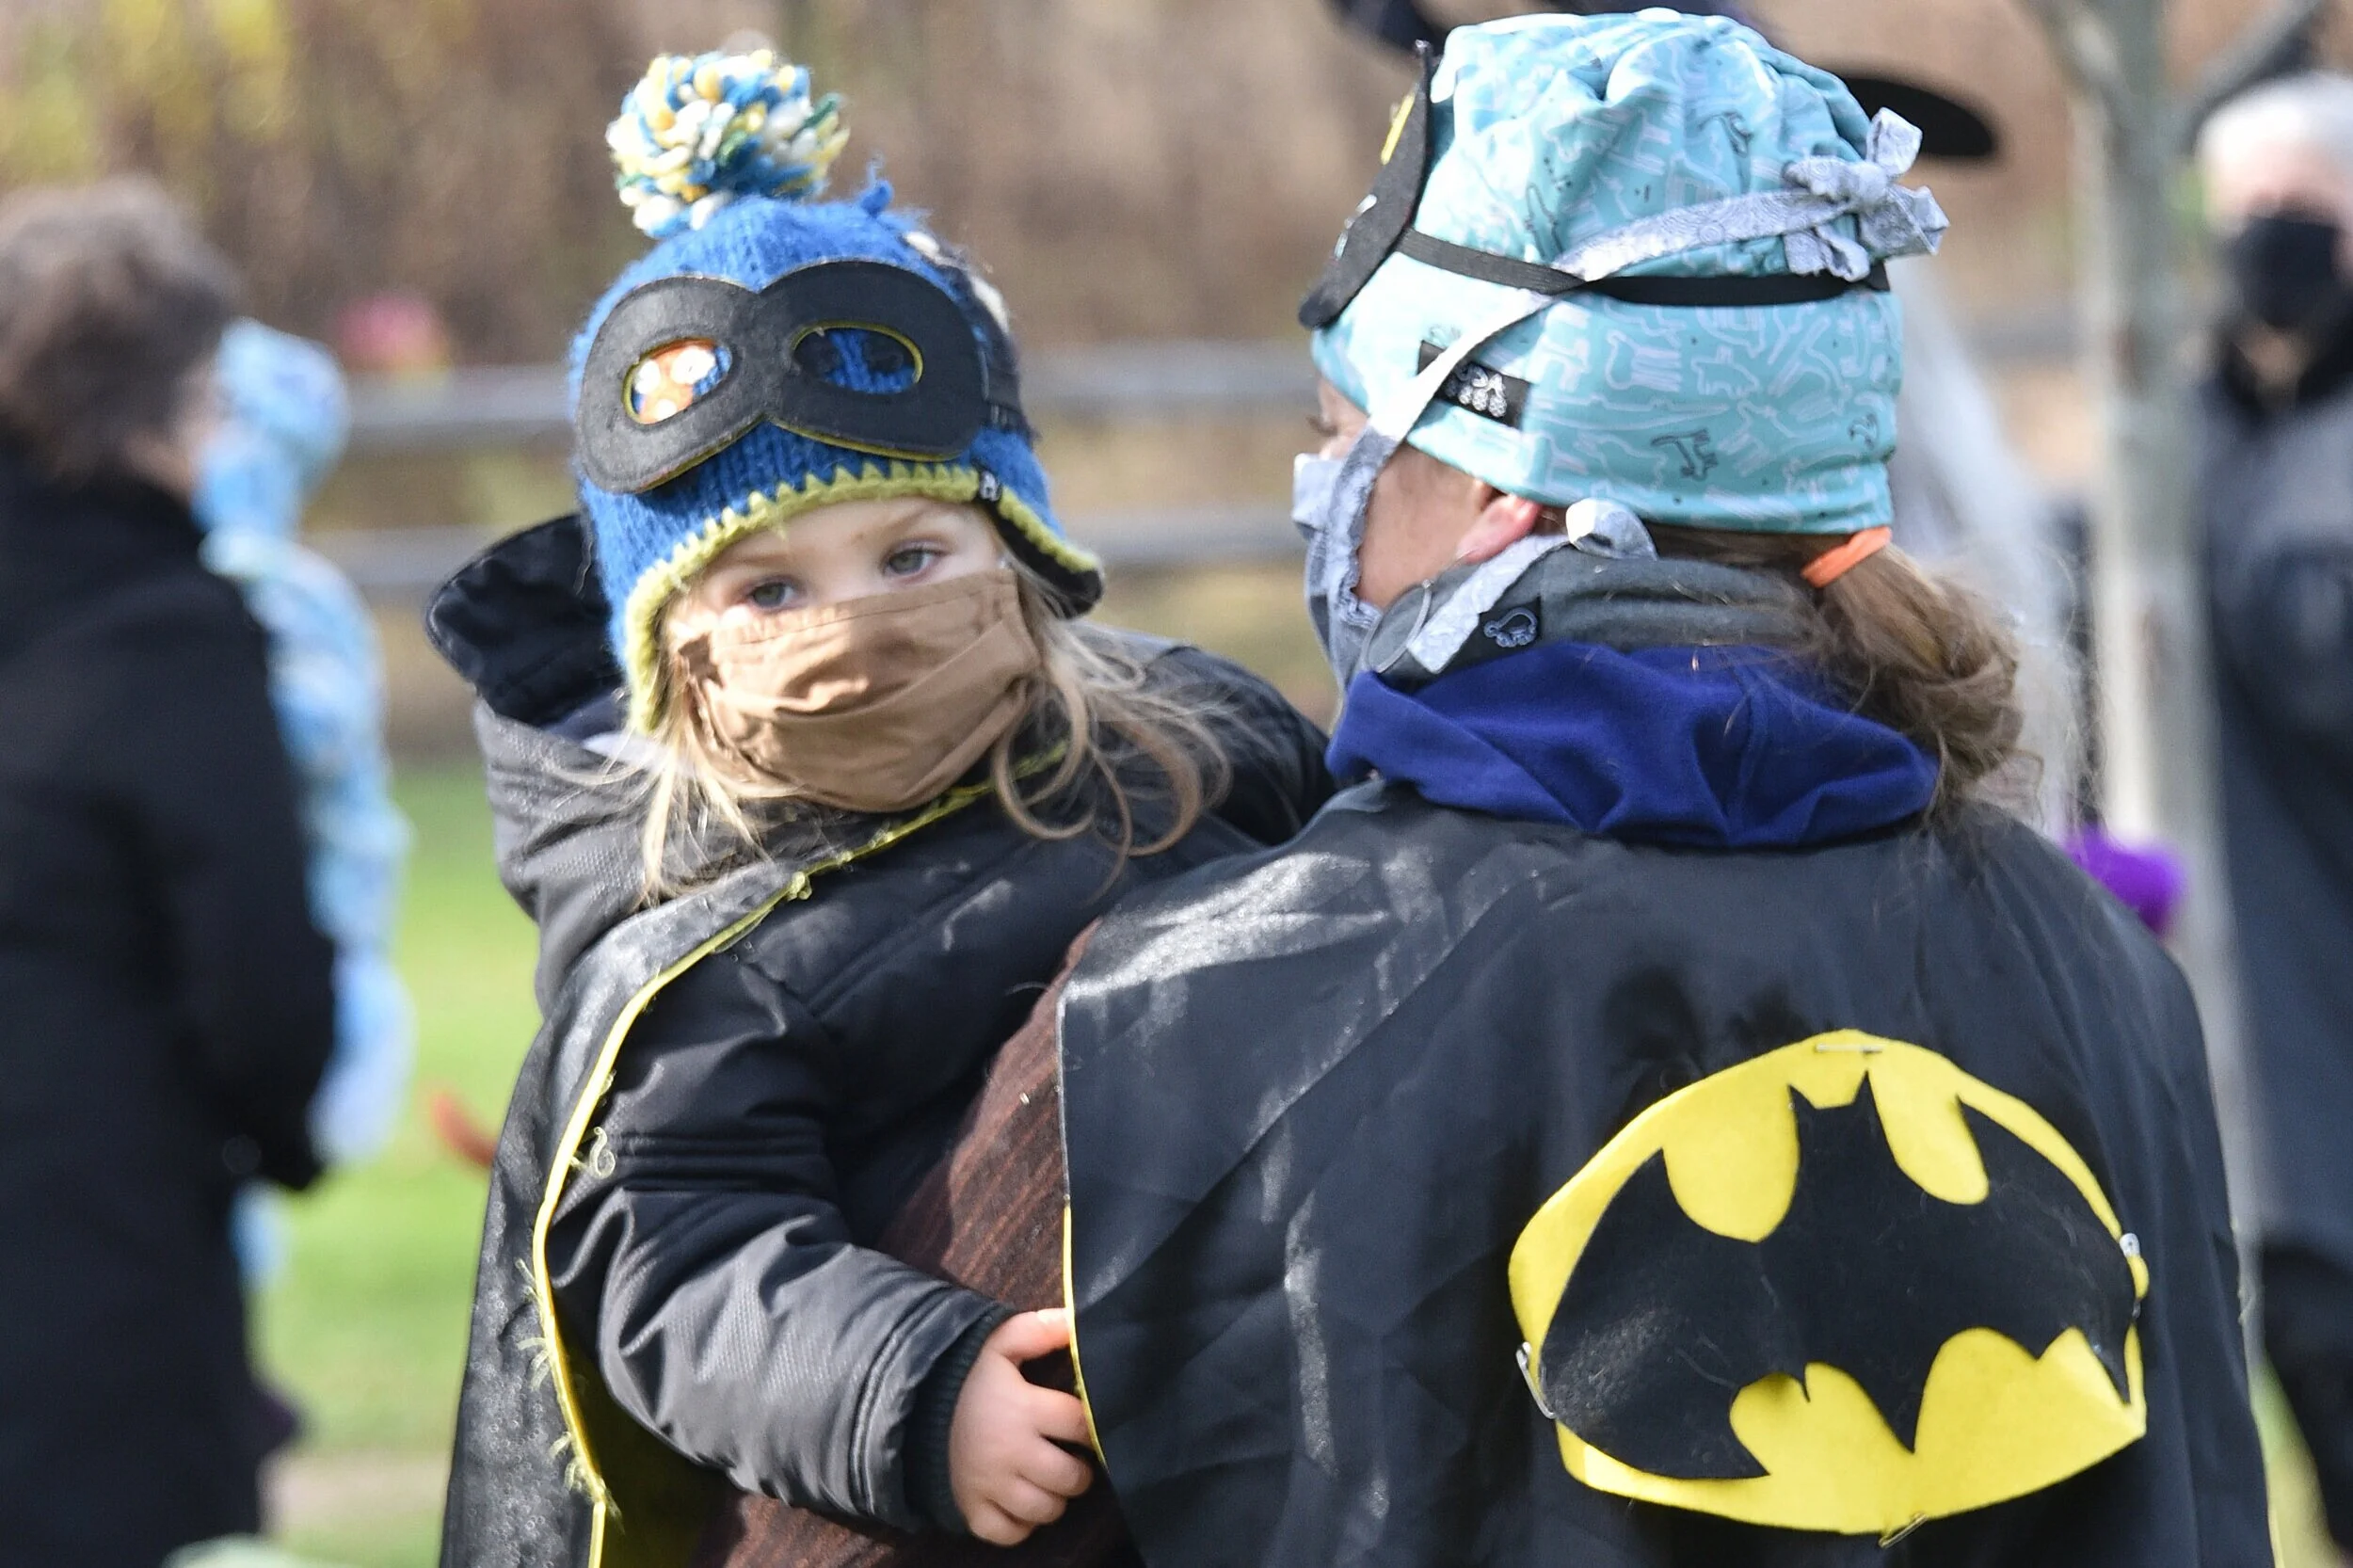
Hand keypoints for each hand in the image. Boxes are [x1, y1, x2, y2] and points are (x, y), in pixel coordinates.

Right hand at [947, 1309, 1095, 1544]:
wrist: (907, 1409)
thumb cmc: (963, 1378)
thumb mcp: (997, 1345)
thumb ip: (1037, 1331)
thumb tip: (1075, 1321)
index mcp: (1022, 1409)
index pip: (1081, 1425)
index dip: (1092, 1426)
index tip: (1085, 1426)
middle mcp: (1010, 1453)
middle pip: (1071, 1478)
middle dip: (1079, 1470)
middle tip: (1071, 1458)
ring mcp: (991, 1487)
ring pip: (1047, 1510)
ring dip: (1055, 1498)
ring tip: (1048, 1479)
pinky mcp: (972, 1511)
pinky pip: (1013, 1534)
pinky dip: (1023, 1524)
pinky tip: (1021, 1501)